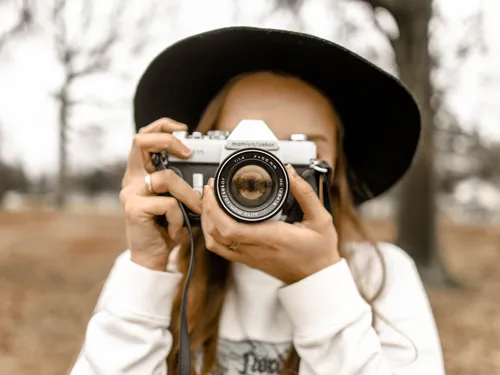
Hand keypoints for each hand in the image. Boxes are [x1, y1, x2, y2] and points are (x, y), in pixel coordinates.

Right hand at [120, 118, 202, 270]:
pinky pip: (168, 204)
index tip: (184, 130)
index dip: (162, 126)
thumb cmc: (167, 227)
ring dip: (188, 195)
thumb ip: (181, 182)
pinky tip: (176, 230)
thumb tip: (206, 169)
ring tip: (195, 211)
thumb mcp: (176, 200)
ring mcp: (130, 193)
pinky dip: (180, 218)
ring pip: (166, 178)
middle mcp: (131, 179)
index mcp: (141, 173)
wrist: (153, 257)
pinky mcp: (133, 209)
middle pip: (140, 142)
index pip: (144, 137)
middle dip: (168, 140)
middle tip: (188, 152)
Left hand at [201, 164, 339, 283]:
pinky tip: (217, 220)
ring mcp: (249, 257)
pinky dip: (212, 234)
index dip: (214, 208)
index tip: (213, 189)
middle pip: (216, 233)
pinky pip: (221, 250)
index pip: (230, 227)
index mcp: (271, 237)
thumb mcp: (321, 219)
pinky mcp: (248, 261)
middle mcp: (256, 249)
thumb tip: (291, 173)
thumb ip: (305, 194)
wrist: (318, 278)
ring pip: (214, 243)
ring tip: (210, 202)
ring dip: (206, 222)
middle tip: (210, 189)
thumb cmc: (319, 251)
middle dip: (206, 208)